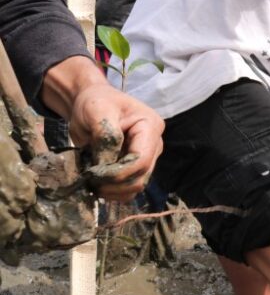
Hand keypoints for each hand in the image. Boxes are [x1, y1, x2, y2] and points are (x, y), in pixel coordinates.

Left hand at [69, 84, 163, 199]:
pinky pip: (128, 190)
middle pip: (141, 177)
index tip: (94, 174)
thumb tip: (106, 164)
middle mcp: (154, 146)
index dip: (119, 173)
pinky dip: (112, 192)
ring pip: (135, 187)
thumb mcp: (97, 109)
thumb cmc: (95, 102)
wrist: (91, 103)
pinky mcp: (135, 168)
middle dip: (115, 184)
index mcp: (150, 127)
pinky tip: (97, 184)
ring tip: (91, 183)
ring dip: (113, 191)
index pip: (141, 160)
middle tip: (90, 181)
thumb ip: (106, 134)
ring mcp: (146, 159)